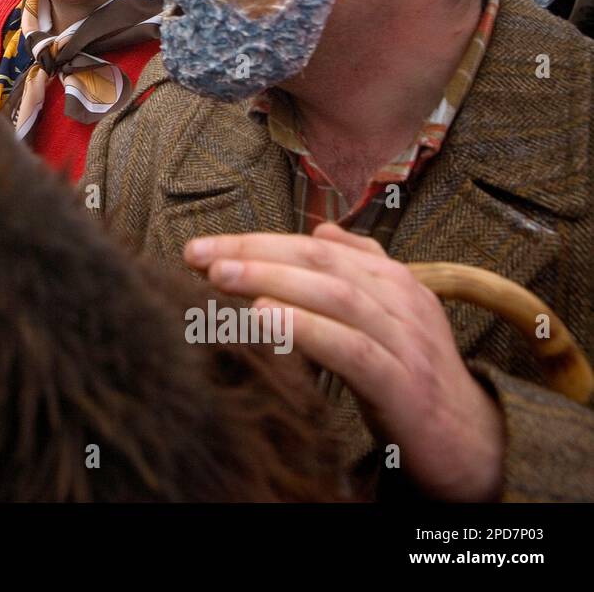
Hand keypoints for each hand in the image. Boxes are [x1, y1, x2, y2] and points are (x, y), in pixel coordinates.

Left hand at [184, 223, 504, 500]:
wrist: (472, 443)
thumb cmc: (413, 375)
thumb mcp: (390, 316)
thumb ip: (359, 269)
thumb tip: (322, 228)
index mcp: (392, 280)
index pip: (315, 247)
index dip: (256, 242)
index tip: (201, 248)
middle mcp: (400, 301)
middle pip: (320, 262)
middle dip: (254, 253)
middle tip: (199, 255)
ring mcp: (405, 341)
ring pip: (335, 296)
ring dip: (272, 281)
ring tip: (221, 278)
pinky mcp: (404, 385)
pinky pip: (352, 349)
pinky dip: (306, 328)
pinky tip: (264, 318)